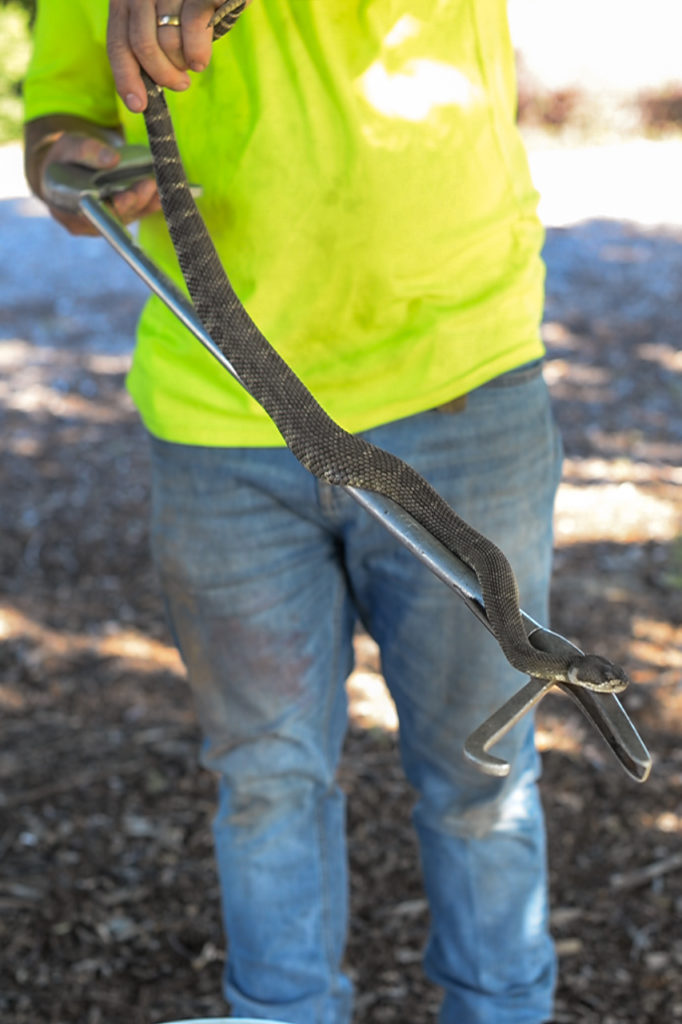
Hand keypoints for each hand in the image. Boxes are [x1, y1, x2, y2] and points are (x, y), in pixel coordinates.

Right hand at [40, 133, 160, 235]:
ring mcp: (104, 223)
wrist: (65, 170)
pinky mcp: (118, 219)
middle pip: (115, 216)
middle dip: (134, 201)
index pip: (92, 212)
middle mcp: (85, 222)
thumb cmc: (64, 158)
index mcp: (66, 206)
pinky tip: (163, 193)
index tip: (128, 196)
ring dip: (147, 202)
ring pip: (129, 217)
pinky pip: (137, 214)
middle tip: (149, 184)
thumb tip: (113, 158)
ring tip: (160, 185)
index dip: (112, 206)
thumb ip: (87, 151)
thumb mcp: (69, 146)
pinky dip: (151, 204)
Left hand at [107, 0, 252, 113]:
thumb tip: (144, 88)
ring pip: (167, 41)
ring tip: (195, 63)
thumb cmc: (194, 2)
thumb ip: (149, 43)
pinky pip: (192, 29)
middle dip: (161, 75)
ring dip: (183, 63)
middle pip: (142, 46)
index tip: (137, 105)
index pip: (118, 42)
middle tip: (180, 86)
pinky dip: (197, 52)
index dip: (125, 77)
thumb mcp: (163, 17)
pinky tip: (201, 60)